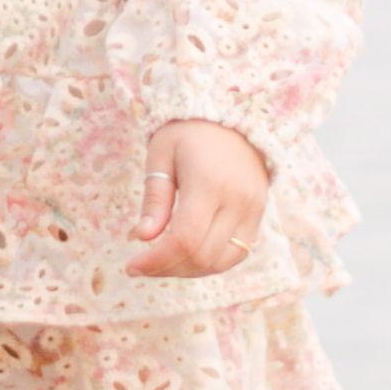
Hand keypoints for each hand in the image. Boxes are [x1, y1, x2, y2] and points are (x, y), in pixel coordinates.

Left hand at [127, 117, 270, 279]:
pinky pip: (237, 254)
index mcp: (209, 183)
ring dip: (189, 271)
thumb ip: (155, 198)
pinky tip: (187, 256)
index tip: (132, 267)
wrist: (236, 118)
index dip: (156, 260)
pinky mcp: (258, 217)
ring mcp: (253, 211)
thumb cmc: (190, 133)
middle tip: (142, 265)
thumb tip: (142, 238)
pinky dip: (210, 264)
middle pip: (202, 256)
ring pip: (221, 262)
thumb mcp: (162, 154)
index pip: (184, 239)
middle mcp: (237, 201)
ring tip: (163, 262)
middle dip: (168, 268)